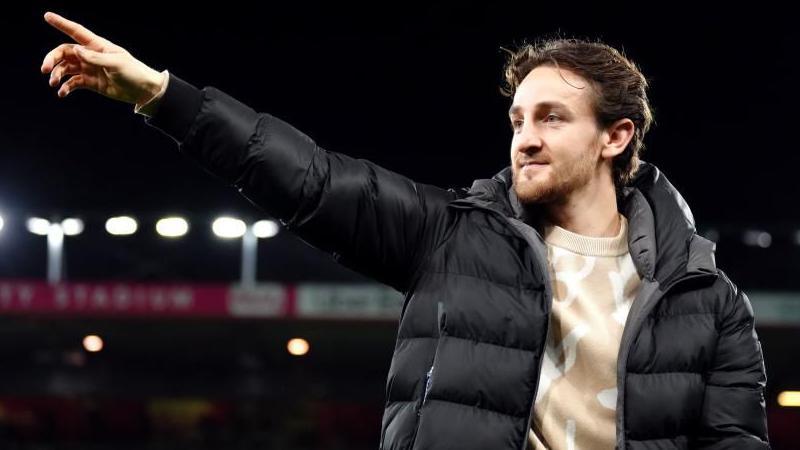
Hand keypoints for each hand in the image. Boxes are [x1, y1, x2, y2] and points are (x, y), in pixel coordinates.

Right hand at [40, 11, 164, 104]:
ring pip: (66, 68)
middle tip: (45, 69)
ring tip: (54, 83)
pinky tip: (62, 93)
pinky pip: (73, 83)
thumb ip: (95, 57)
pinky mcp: (91, 83)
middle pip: (65, 52)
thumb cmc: (133, 72)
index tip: (47, 16)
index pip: (76, 31)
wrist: (143, 91)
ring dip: (57, 74)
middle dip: (52, 59)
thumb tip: (76, 50)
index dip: (62, 23)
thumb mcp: (116, 63)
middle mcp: (90, 55)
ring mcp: (90, 69)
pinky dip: (66, 87)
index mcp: (97, 46)